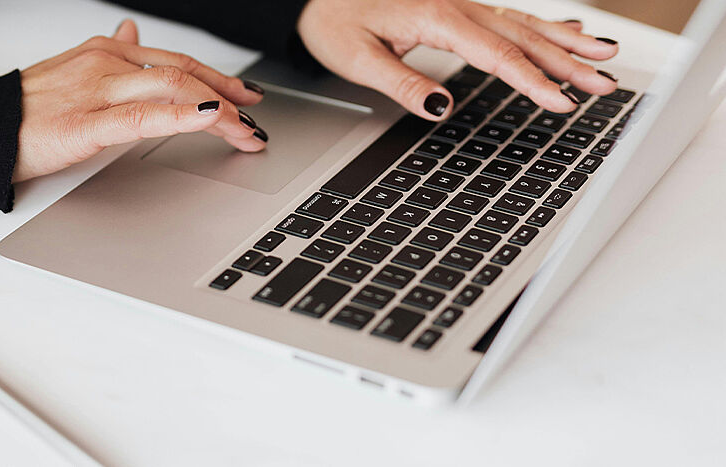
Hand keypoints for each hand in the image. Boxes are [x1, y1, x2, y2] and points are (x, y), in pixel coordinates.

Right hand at [14, 20, 265, 181]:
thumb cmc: (25, 109)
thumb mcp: (72, 71)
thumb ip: (109, 55)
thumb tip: (132, 32)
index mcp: (105, 51)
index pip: (175, 61)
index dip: (217, 78)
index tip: (245, 95)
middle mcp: (106, 63)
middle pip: (183, 74)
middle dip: (229, 96)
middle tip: (257, 118)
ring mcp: (97, 90)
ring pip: (173, 91)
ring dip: (219, 112)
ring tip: (246, 132)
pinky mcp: (86, 123)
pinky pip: (143, 117)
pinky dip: (183, 117)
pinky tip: (209, 120)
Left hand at [297, 0, 620, 119]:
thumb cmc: (332, 21)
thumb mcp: (356, 58)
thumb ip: (401, 83)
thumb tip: (440, 109)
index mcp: (435, 18)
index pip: (496, 55)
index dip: (532, 81)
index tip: (563, 102)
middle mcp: (455, 6)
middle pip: (522, 37)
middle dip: (568, 61)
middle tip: (607, 82)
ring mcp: (460, 5)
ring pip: (522, 24)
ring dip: (566, 42)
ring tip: (607, 55)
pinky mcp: (457, 9)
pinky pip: (509, 17)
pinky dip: (543, 27)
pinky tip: (568, 33)